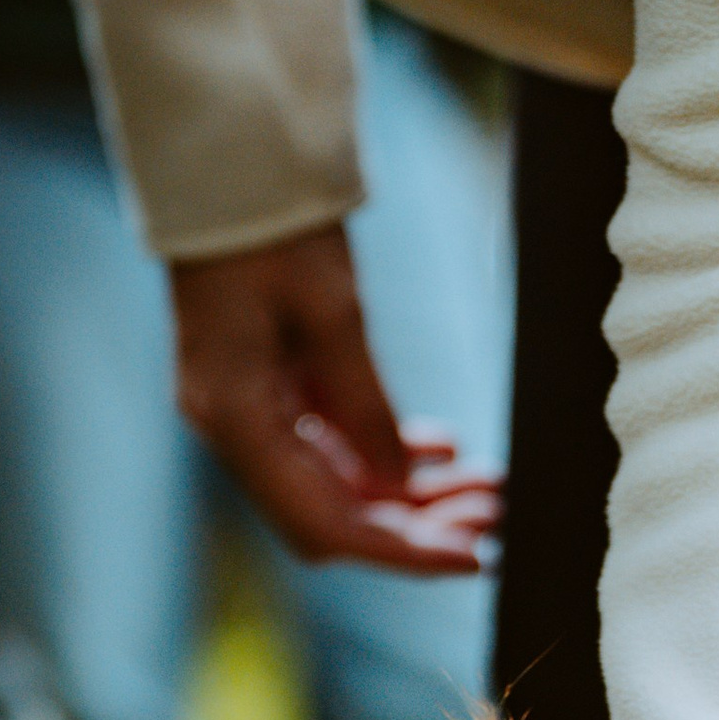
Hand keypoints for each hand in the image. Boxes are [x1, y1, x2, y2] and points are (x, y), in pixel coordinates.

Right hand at [170, 226, 501, 572]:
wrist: (223, 161)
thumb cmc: (269, 225)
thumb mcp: (332, 310)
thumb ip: (367, 405)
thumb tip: (401, 483)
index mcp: (234, 417)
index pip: (325, 525)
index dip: (403, 552)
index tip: (474, 558)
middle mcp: (233, 429)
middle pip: (334, 518)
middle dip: (417, 528)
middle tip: (495, 521)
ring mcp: (248, 412)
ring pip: (341, 487)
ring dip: (413, 495)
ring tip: (488, 489)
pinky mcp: (266, 391)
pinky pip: (332, 446)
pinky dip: (387, 454)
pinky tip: (444, 450)